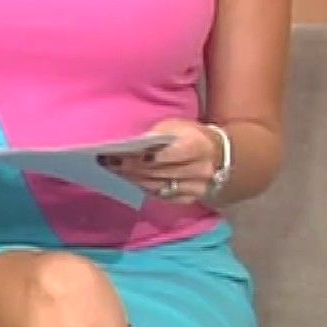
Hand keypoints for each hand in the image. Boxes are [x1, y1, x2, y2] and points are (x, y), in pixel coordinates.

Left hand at [101, 119, 219, 202]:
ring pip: (158, 186)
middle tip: (108, 162)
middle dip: (131, 168)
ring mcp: (197, 188)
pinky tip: (131, 180)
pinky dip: (144, 188)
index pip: (169, 155)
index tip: (121, 154)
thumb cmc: (190, 136)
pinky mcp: (190, 199)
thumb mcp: (176, 126)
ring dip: (134, 179)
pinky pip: (162, 196)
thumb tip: (133, 145)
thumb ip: (157, 134)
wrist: (217, 155)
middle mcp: (200, 170)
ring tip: (114, 170)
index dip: (145, 157)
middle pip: (159, 172)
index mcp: (198, 146)